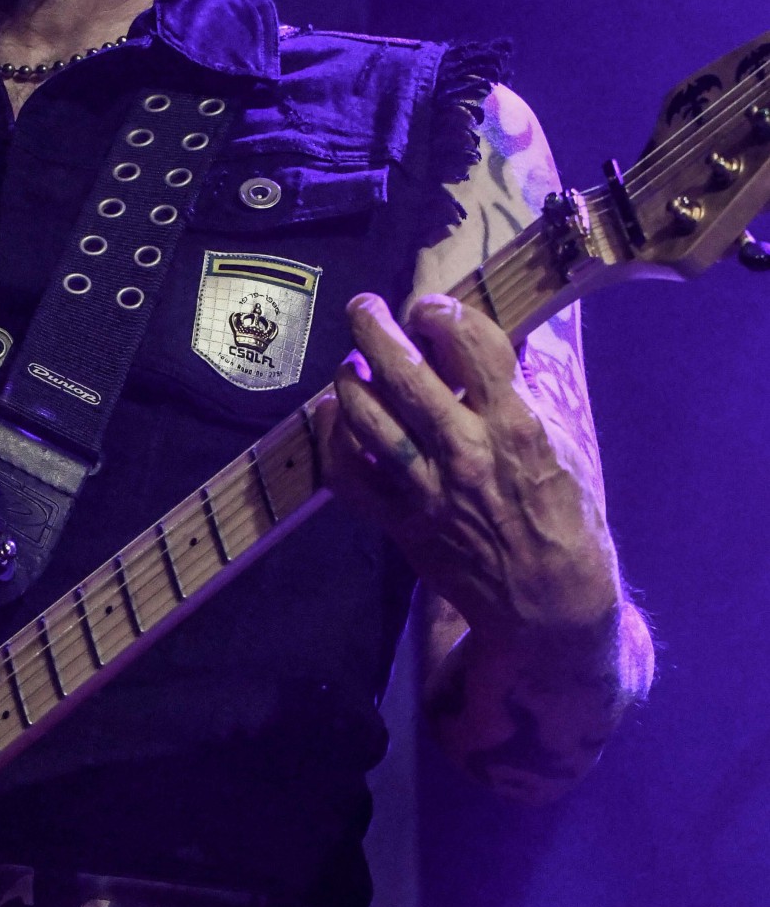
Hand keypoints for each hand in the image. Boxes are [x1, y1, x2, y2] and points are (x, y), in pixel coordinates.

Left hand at [322, 292, 621, 643]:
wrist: (549, 601)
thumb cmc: (568, 512)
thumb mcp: (574, 436)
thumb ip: (548, 376)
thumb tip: (532, 321)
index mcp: (517, 423)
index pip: (471, 343)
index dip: (441, 311)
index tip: (428, 306)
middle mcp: (466, 451)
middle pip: (403, 373)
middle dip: (373, 327)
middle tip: (363, 307)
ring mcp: (428, 489)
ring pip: (366, 418)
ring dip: (349, 379)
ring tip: (350, 364)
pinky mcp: (402, 522)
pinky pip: (348, 475)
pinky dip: (332, 439)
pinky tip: (334, 415)